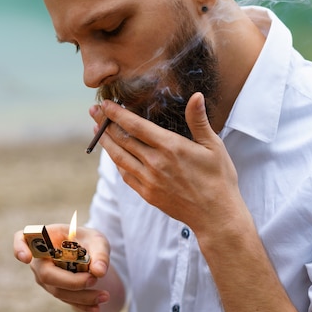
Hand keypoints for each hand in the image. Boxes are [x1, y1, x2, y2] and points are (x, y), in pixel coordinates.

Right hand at [13, 224, 111, 311]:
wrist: (90, 250)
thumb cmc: (88, 240)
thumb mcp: (97, 240)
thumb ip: (100, 253)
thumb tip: (99, 272)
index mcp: (45, 237)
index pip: (22, 238)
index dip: (19, 248)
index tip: (26, 257)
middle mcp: (39, 258)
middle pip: (45, 274)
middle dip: (70, 281)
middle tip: (93, 279)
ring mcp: (44, 276)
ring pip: (57, 290)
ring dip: (81, 296)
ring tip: (105, 295)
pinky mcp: (54, 288)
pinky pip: (66, 299)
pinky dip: (82, 304)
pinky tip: (97, 306)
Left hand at [90, 92, 246, 238]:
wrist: (215, 216)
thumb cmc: (218, 179)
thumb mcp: (213, 146)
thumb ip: (199, 120)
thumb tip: (196, 95)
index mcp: (170, 147)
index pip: (136, 126)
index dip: (117, 114)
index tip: (105, 104)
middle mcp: (155, 162)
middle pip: (122, 139)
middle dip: (105, 123)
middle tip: (93, 111)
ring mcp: (149, 180)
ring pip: (119, 157)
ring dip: (105, 142)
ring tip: (96, 129)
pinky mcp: (147, 193)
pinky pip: (125, 174)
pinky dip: (116, 161)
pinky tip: (112, 154)